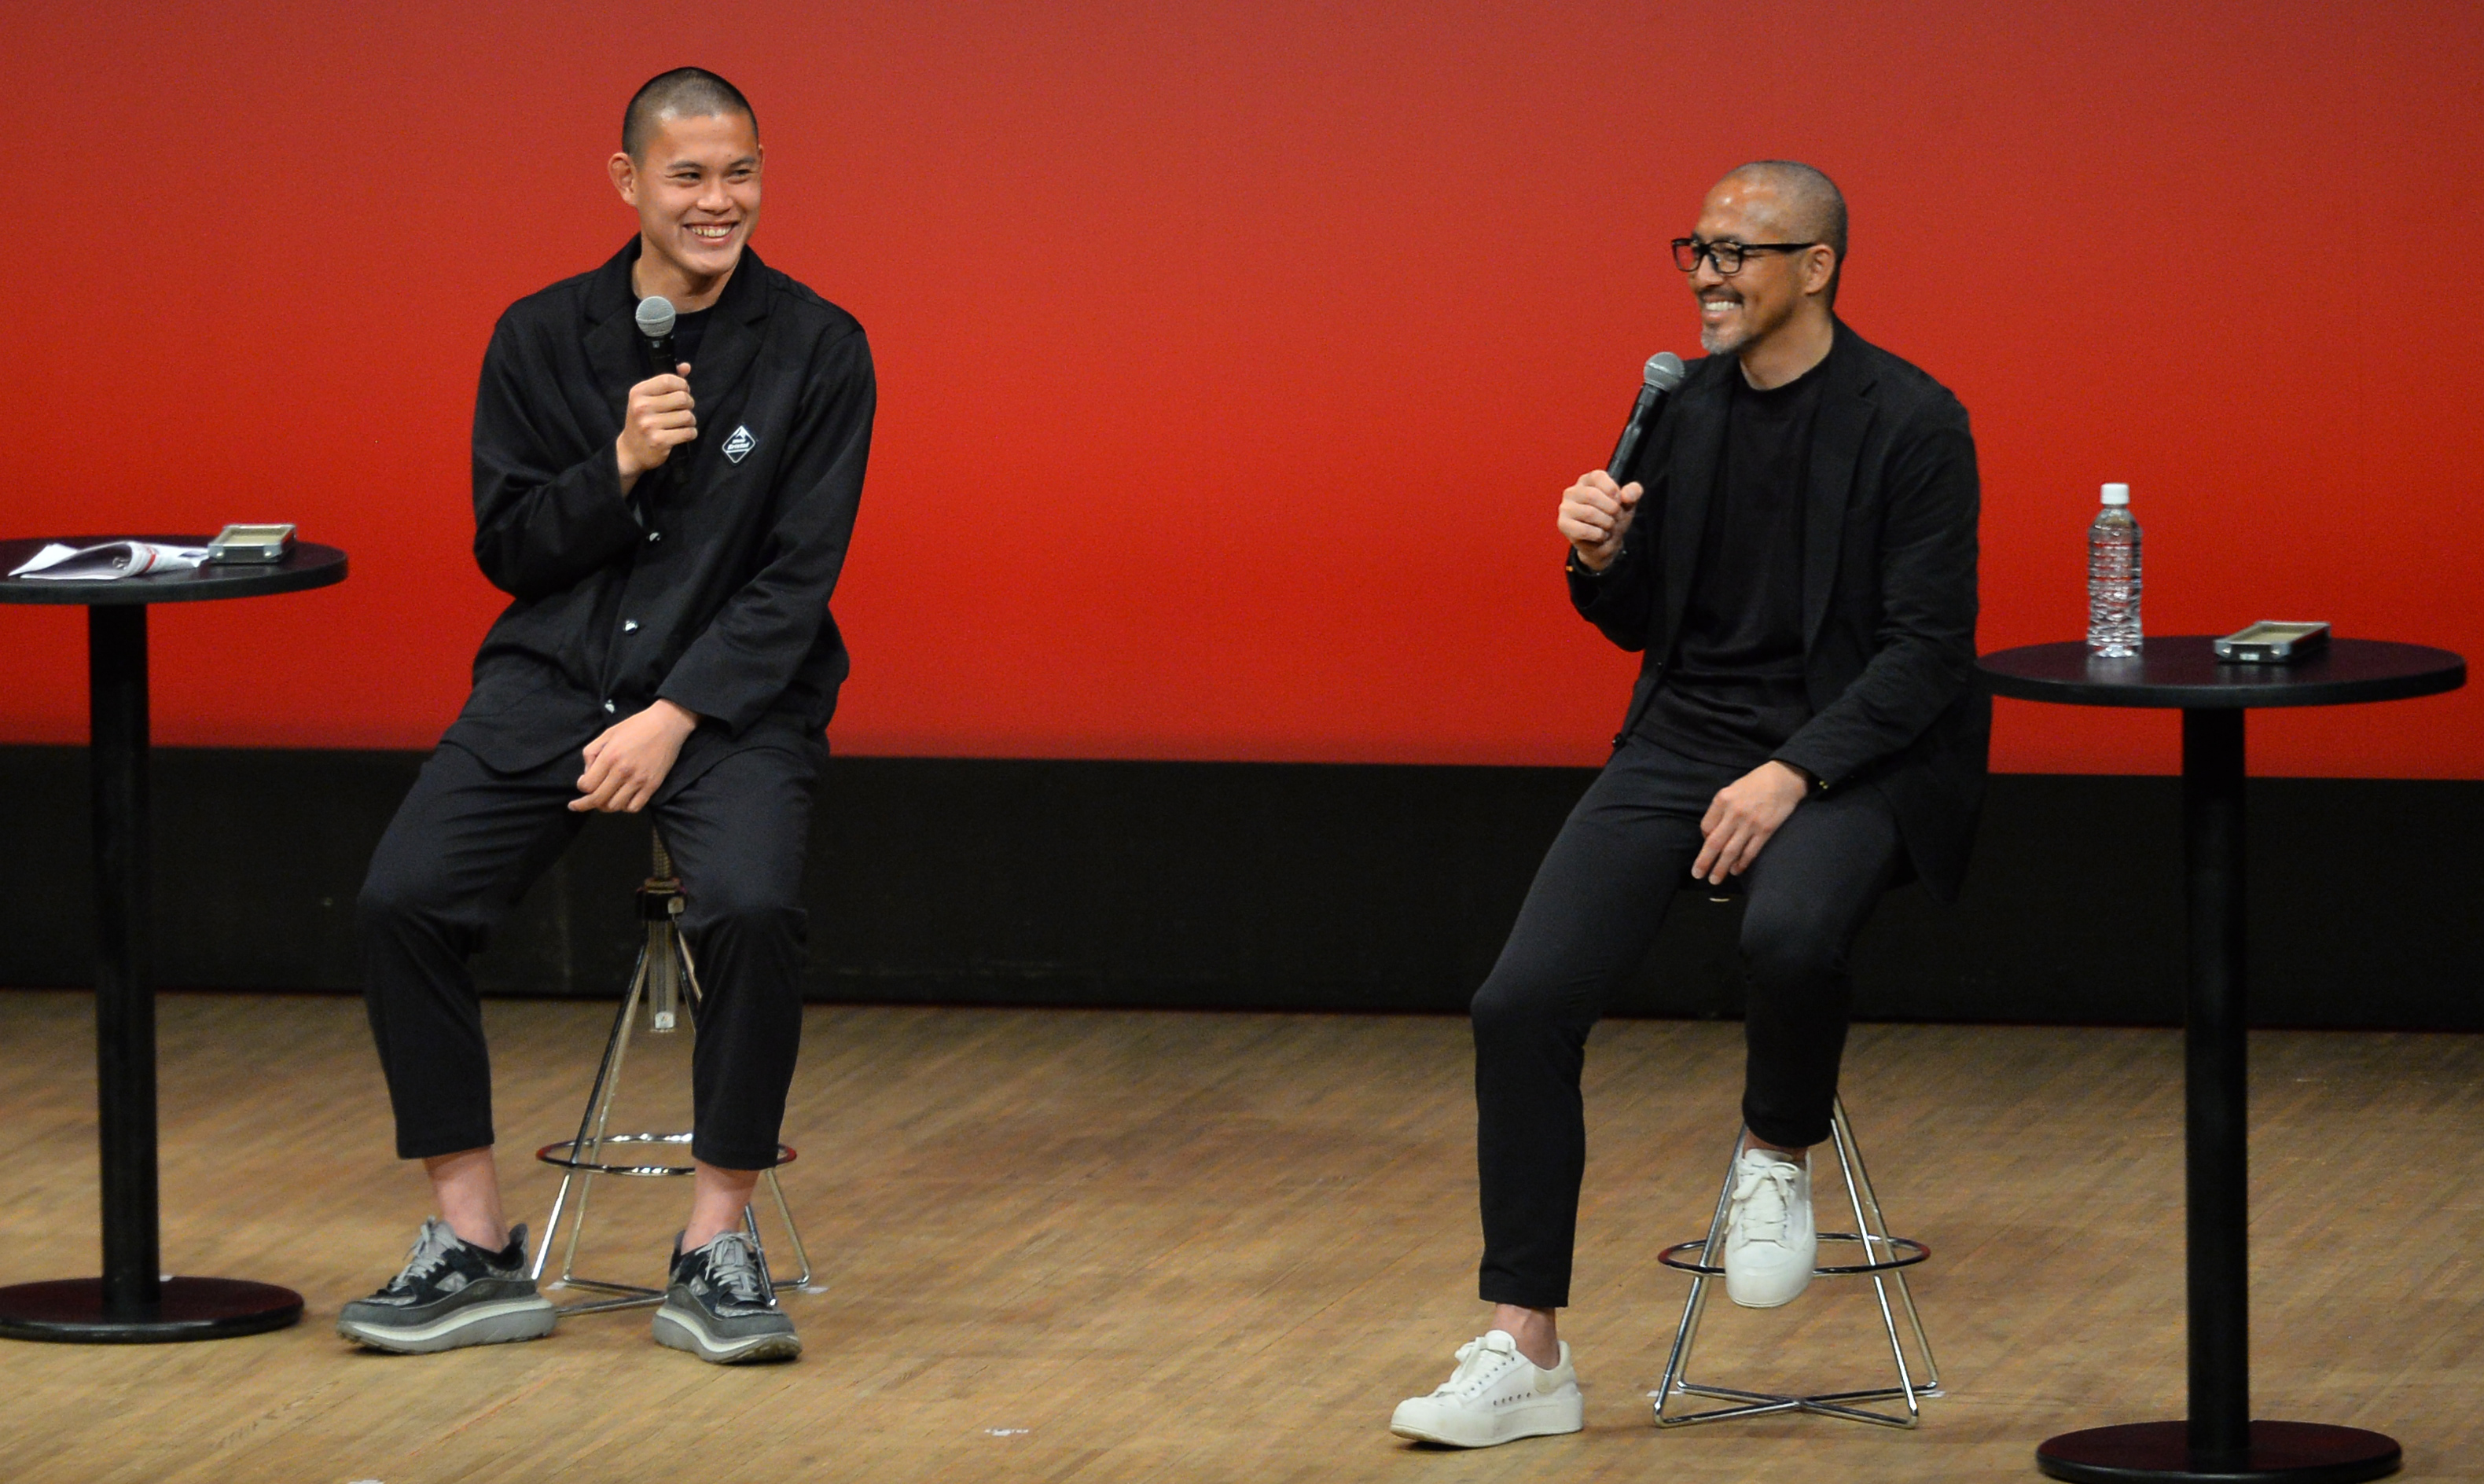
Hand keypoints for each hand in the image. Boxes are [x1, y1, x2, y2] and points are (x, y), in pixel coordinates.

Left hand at [572, 700, 699, 812]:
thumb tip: (587, 774)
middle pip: (598, 799)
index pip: (587, 785)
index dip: (581, 787)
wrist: (667, 724)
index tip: (583, 783)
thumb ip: (592, 752)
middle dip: (584, 804)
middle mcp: (623, 771)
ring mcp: (639, 780)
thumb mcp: (608, 733)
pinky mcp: (653, 785)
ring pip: (615, 806)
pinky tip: (622, 800)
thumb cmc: (636, 726)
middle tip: (578, 805)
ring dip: (605, 806)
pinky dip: (625, 807)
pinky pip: (634, 807)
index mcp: (610, 757)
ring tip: (603, 800)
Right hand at [616, 362, 695, 493]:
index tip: (683, 391)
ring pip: (687, 416)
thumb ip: (667, 382)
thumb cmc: (643, 420)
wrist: (631, 450)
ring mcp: (649, 425)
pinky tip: (683, 434)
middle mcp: (642, 407)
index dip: (682, 385)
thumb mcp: (648, 398)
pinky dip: (690, 433)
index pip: (668, 380)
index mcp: (638, 392)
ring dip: (690, 420)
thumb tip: (686, 367)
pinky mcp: (659, 441)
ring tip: (682, 423)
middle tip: (683, 409)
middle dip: (689, 403)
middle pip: (682, 398)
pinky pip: (688, 432)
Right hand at [1558, 470, 1641, 569]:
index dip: (1613, 491)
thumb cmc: (1613, 518)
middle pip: (1592, 495)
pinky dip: (1599, 535)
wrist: (1605, 543)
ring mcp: (1565, 508)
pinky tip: (1600, 536)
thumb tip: (1626, 495)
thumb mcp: (1628, 503)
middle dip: (1612, 510)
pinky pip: (1584, 530)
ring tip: (1609, 527)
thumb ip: (1633, 492)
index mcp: (1587, 480)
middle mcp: (1572, 491)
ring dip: (1607, 523)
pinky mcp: (1563, 525)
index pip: (1598, 477)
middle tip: (1616, 518)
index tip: (1618, 502)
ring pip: (1589, 513)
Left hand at [1692, 760, 1811, 883]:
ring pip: (1731, 851)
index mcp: (1722, 800)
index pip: (1706, 827)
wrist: (1784, 778)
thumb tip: (1712, 832)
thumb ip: (1721, 809)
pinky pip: (1750, 852)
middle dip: (1705, 862)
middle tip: (1698, 875)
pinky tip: (1736, 870)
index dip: (1704, 839)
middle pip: (1714, 843)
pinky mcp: (1766, 831)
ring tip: (1714, 880)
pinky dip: (1742, 863)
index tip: (1707, 845)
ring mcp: (1750, 823)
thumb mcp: (1732, 789)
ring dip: (1721, 868)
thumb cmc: (1755, 783)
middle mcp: (1734, 813)